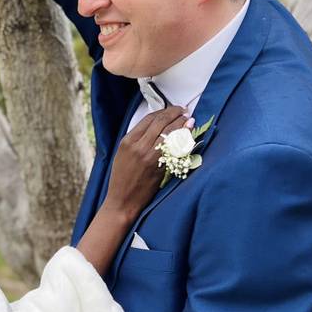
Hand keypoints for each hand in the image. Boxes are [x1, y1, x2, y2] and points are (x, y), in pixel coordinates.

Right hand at [102, 106, 191, 220]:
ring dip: (182, 124)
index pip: (149, 119)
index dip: (164, 111)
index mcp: (128, 141)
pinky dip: (183, 139)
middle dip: (175, 114)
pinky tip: (188, 134)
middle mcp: (139, 146)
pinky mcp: (160, 167)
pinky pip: (174, 148)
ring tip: (189, 119)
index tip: (173, 110)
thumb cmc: (122, 178)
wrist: (123, 201)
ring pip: (169, 133)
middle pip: (161, 122)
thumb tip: (156, 127)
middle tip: (184, 111)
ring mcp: (150, 157)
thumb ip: (136, 139)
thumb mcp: (122, 154)